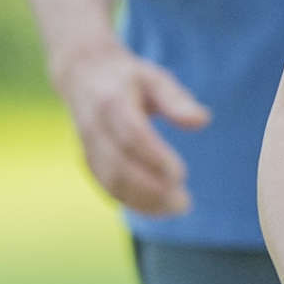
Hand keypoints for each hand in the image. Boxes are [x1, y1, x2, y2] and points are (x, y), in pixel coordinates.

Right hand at [54, 42, 208, 216]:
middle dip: (151, 188)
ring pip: (110, 180)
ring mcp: (87, 146)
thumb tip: (201, 121)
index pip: (131, 134)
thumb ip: (176, 99)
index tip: (181, 174)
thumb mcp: (154, 77)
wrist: (82, 75)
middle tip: (184, 202)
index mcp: (112, 101)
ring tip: (177, 207)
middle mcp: (94, 126)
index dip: (154, 157)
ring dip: (143, 200)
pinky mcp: (88, 160)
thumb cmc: (128, 78)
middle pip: (119, 164)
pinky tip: (158, 209)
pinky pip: (107, 186)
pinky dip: (132, 202)